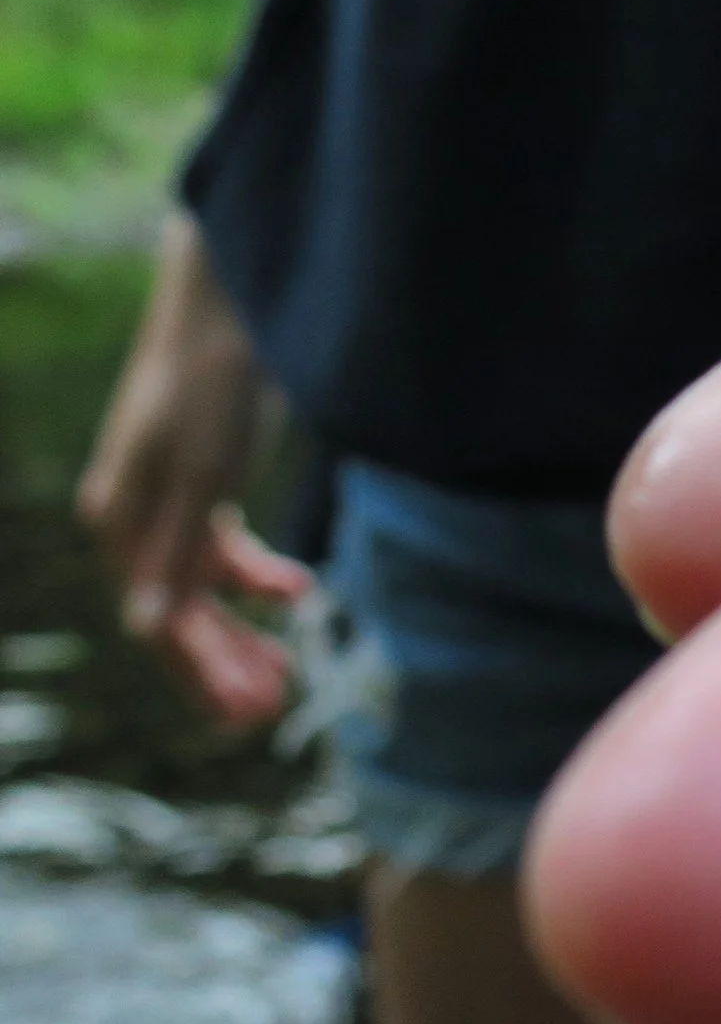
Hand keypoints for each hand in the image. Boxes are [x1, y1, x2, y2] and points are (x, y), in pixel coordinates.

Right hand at [79, 212, 306, 728]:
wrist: (231, 306)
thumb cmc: (212, 384)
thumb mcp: (203, 473)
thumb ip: (180, 551)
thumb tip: (150, 629)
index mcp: (123, 523)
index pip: (160, 624)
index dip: (203, 675)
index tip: (250, 717)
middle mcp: (134, 518)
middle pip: (177, 613)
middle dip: (223, 664)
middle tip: (274, 708)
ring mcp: (169, 497)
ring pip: (202, 586)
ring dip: (241, 628)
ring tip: (286, 666)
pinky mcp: (205, 478)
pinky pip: (222, 548)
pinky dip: (256, 575)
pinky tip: (295, 589)